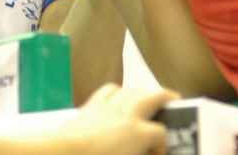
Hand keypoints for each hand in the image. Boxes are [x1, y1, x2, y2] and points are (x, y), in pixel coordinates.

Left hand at [60, 84, 178, 154]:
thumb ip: (140, 152)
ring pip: (132, 90)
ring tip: (148, 99)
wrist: (63, 153)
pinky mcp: (91, 105)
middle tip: (174, 102)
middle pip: (154, 96)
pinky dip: (118, 93)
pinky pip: (110, 91)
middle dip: (166, 98)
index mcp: (139, 132)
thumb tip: (146, 151)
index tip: (159, 153)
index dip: (164, 145)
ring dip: (143, 93)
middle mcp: (127, 114)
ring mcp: (109, 106)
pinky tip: (119, 100)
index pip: (161, 133)